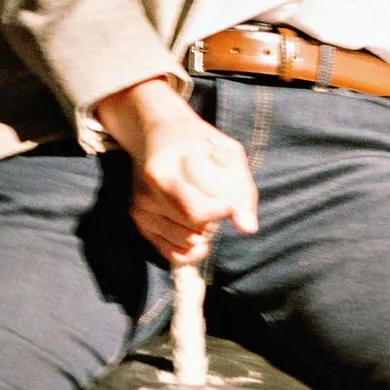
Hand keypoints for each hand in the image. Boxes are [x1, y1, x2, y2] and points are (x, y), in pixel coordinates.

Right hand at [94, 76, 258, 264]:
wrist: (159, 135)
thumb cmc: (198, 142)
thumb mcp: (227, 153)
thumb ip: (241, 190)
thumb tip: (248, 228)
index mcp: (161, 172)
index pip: (195, 210)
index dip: (221, 211)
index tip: (229, 199)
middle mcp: (145, 196)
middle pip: (194, 228)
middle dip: (213, 218)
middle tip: (214, 197)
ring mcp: (141, 212)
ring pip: (186, 243)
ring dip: (203, 233)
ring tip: (202, 208)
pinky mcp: (141, 226)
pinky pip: (172, 254)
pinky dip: (191, 251)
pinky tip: (200, 235)